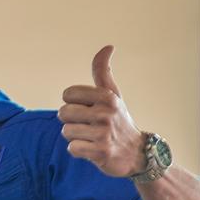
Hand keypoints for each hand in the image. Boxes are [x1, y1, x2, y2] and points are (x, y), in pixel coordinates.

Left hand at [58, 46, 146, 177]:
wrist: (136, 153)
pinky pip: (72, 148)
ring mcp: (104, 133)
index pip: (68, 93)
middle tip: (89, 126)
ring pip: (66, 131)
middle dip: (72, 121)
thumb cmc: (118, 120)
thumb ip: (103, 72)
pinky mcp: (101, 152)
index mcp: (107, 97)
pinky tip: (92, 149)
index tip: (86, 109)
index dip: (72, 103)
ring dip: (75, 137)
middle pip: (63, 113)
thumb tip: (108, 46)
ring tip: (91, 137)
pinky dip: (78, 151)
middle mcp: (106, 113)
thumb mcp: (113, 95)